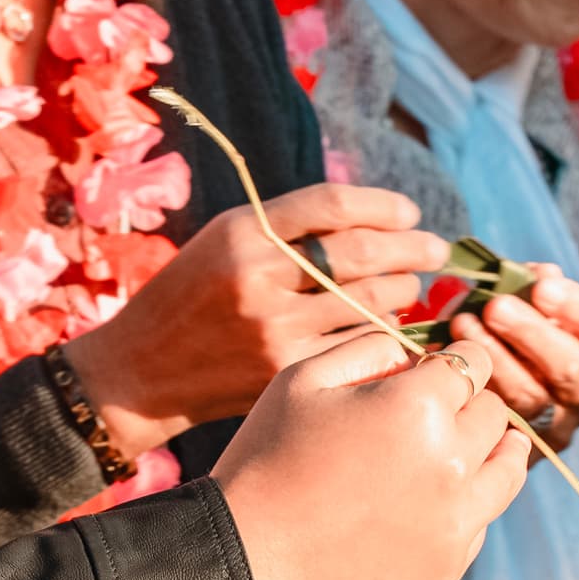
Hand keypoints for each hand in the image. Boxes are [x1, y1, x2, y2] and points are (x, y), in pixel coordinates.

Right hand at [58, 185, 446, 454]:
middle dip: (413, 250)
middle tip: (438, 251)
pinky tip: (386, 334)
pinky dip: (381, 338)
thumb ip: (291, 227)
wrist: (140, 373)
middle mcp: (260, 277)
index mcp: (245, 233)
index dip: (384, 207)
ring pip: (369, 305)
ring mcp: (274, 330)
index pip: (334, 205)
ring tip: (408, 290)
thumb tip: (378, 220)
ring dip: (402, 294)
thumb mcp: (227, 242)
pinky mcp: (286, 373)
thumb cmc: (193, 297)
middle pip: (362, 254)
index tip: (411, 214)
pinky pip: (357, 348)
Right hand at [217, 332, 531, 579]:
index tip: (439, 369)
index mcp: (420, 404)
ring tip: (470, 449)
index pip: (474, 363)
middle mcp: (453, 461)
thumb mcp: (300, 379)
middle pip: (494, 414)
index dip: (456, 360)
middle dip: (469, 404)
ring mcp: (456, 520)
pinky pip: (480, 521)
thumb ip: (368, 348)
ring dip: (491, 451)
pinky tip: (432, 503)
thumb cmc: (264, 463)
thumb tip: (411, 353)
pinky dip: (466, 505)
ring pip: (507, 469)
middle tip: (439, 412)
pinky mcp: (447, 567)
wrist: (244, 567)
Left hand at [448, 269, 578, 451]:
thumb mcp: (535, 310)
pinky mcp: (518, 450)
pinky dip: (471, 384)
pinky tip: (448, 357)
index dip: (578, 306)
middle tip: (495, 306)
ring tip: (462, 325)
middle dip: (531, 332)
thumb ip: (537, 290)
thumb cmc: (518, 337)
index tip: (541, 285)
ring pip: (530, 397)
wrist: (494, 407)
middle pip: (570, 367)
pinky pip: (495, 418)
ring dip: (494, 357)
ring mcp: (554, 427)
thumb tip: (537, 275)